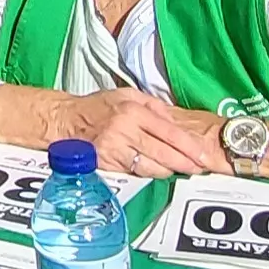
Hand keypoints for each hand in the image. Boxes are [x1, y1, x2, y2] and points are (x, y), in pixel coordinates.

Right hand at [56, 88, 229, 178]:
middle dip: (186, 164)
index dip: (190, 148)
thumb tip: (176, 121)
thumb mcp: (126, 95)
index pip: (169, 133)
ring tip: (180, 170)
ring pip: (151, 168)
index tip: (203, 156)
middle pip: (164, 154)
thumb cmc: (97, 107)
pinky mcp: (106, 164)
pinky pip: (136, 173)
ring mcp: (114, 149)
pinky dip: (150, 174)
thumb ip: (154, 106)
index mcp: (132, 111)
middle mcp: (124, 130)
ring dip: (169, 171)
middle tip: (199, 168)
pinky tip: (158, 171)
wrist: (64, 121)